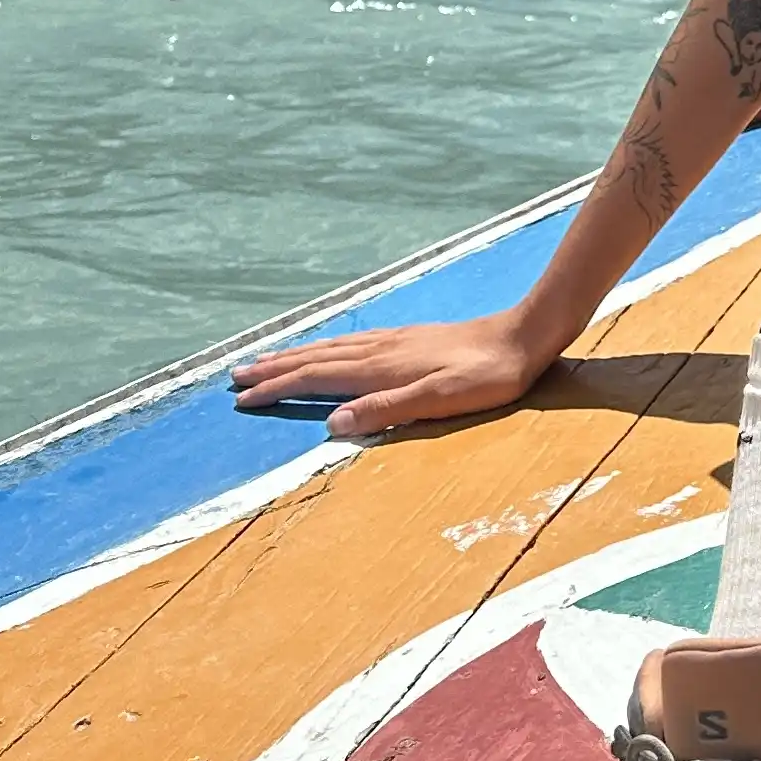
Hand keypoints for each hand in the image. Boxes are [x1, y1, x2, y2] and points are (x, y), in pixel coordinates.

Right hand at [229, 307, 547, 441]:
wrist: (524, 336)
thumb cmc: (488, 377)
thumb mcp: (440, 401)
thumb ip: (386, 410)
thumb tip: (331, 424)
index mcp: (382, 367)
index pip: (317, 378)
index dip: (279, 387)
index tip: (243, 397)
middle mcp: (381, 349)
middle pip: (316, 357)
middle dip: (275, 367)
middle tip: (236, 373)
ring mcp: (395, 340)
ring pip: (332, 346)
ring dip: (296, 354)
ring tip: (268, 358)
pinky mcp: (411, 337)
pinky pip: (353, 341)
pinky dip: (328, 346)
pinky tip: (330, 347)